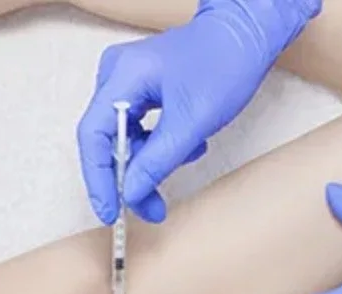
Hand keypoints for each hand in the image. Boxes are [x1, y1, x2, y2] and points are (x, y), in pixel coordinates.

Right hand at [77, 0, 321, 223]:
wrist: (248, 35)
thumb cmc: (225, 64)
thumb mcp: (192, 122)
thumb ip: (157, 161)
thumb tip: (131, 194)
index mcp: (122, 76)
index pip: (93, 136)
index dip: (99, 178)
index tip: (110, 210)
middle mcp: (116, 76)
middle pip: (107, 140)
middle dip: (130, 177)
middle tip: (150, 208)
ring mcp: (128, 81)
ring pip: (126, 139)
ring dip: (152, 161)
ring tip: (187, 158)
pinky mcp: (142, 89)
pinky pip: (140, 129)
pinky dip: (160, 145)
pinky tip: (188, 144)